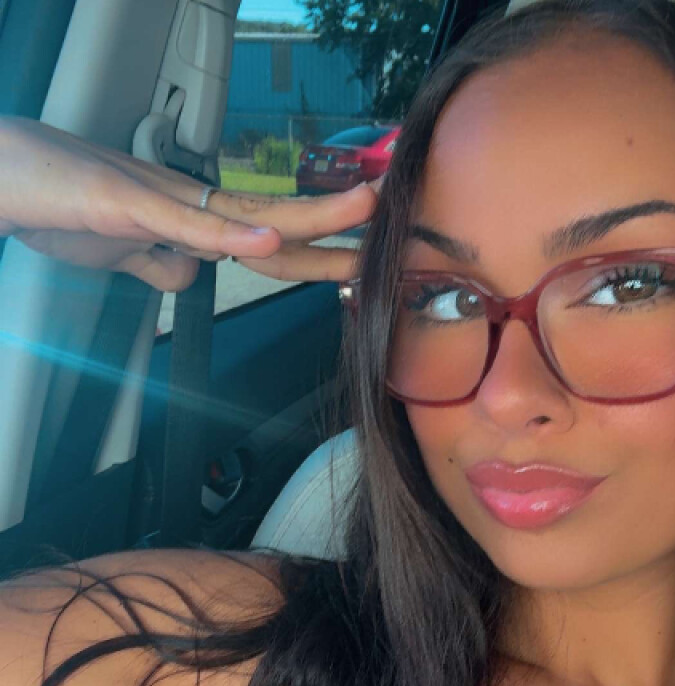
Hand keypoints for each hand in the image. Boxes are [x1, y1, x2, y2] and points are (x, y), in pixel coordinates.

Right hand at [0, 116, 379, 290]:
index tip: (358, 259)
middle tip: (393, 221)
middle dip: (338, 227)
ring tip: (363, 209)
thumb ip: (163, 261)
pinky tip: (267, 241)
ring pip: (248, 211)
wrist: (5, 177)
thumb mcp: (125, 252)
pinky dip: (227, 236)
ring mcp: (163, 200)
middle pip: (278, 220)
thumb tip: (194, 275)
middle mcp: (191, 203)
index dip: (317, 249)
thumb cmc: (61, 206)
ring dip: (309, 214)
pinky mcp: (125, 203)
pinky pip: (183, 222)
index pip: (270, 238)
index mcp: (193, 218)